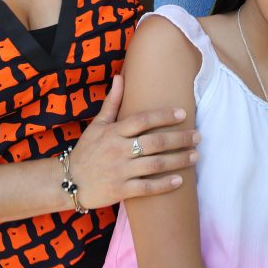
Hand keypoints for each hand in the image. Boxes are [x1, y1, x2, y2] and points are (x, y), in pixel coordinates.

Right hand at [68, 74, 197, 209]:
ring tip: (195, 156)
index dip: (163, 116)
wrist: (68, 182)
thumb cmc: (86, 150)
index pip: (142, 120)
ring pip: (155, 164)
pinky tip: (180, 181)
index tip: (183, 113)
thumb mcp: (97, 125)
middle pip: (155, 142)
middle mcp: (118, 150)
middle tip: (198, 136)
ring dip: (178, 160)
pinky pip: (147, 188)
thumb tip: (120, 77)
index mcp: (113, 132)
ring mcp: (120, 171)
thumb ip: (112, 102)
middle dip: (179, 139)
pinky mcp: (121, 190)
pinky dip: (164, 185)